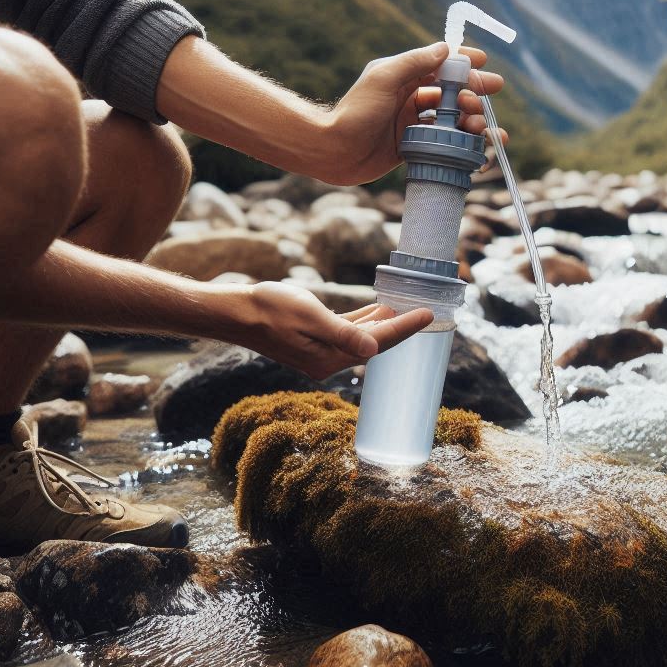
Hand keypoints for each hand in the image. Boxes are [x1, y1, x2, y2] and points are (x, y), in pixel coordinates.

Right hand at [223, 282, 433, 378]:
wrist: (237, 312)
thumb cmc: (269, 309)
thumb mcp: (309, 315)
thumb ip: (343, 332)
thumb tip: (374, 347)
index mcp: (329, 358)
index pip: (379, 342)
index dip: (405, 327)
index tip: (429, 314)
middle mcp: (328, 360)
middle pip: (374, 342)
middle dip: (400, 327)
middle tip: (425, 310)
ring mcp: (320, 352)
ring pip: (361, 337)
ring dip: (382, 323)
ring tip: (405, 306)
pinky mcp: (313, 341)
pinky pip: (346, 332)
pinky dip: (363, 321)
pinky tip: (375, 310)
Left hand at [313, 42, 507, 185]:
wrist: (334, 151)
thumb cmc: (355, 111)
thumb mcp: (383, 78)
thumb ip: (414, 62)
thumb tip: (446, 48)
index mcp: (404, 77)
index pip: (440, 64)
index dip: (463, 61)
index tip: (483, 61)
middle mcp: (411, 98)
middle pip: (452, 91)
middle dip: (474, 90)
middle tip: (491, 92)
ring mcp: (414, 123)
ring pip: (453, 118)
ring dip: (472, 119)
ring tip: (481, 125)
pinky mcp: (415, 147)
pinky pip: (446, 144)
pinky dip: (464, 146)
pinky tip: (480, 151)